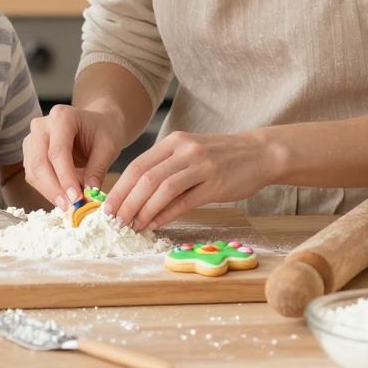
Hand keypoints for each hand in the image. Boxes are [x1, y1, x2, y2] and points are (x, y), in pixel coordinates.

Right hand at [22, 104, 126, 207]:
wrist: (98, 123)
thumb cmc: (104, 132)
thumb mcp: (108, 147)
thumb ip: (97, 169)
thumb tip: (89, 194)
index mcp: (62, 117)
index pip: (58, 151)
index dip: (65, 177)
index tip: (76, 198)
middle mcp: (42, 125)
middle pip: (39, 161)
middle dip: (54, 188)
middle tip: (69, 206)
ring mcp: (33, 138)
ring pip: (32, 170)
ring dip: (48, 191)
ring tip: (67, 205)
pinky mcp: (31, 152)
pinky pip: (33, 174)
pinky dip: (46, 189)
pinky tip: (61, 197)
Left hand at [103, 131, 272, 230]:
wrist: (260, 153)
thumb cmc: (221, 157)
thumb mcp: (190, 154)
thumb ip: (166, 169)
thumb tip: (136, 196)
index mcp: (174, 141)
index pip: (138, 165)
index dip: (119, 188)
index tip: (107, 207)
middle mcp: (185, 150)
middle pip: (146, 177)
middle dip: (126, 201)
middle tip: (114, 220)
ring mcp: (201, 166)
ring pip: (163, 189)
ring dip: (143, 210)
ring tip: (132, 226)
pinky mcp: (216, 184)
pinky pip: (185, 201)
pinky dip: (166, 214)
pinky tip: (155, 224)